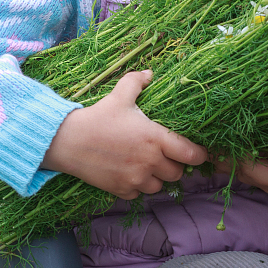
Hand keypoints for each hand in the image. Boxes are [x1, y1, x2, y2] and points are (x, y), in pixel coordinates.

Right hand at [41, 70, 207, 198]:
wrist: (68, 142)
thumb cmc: (98, 117)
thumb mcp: (119, 95)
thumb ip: (137, 82)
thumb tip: (150, 73)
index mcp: (155, 138)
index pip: (191, 154)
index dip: (199, 155)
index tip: (199, 152)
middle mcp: (149, 162)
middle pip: (177, 173)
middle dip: (175, 165)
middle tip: (166, 154)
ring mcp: (136, 179)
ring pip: (160, 186)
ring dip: (158, 177)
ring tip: (148, 164)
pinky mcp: (122, 190)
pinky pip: (140, 194)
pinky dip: (139, 186)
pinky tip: (130, 173)